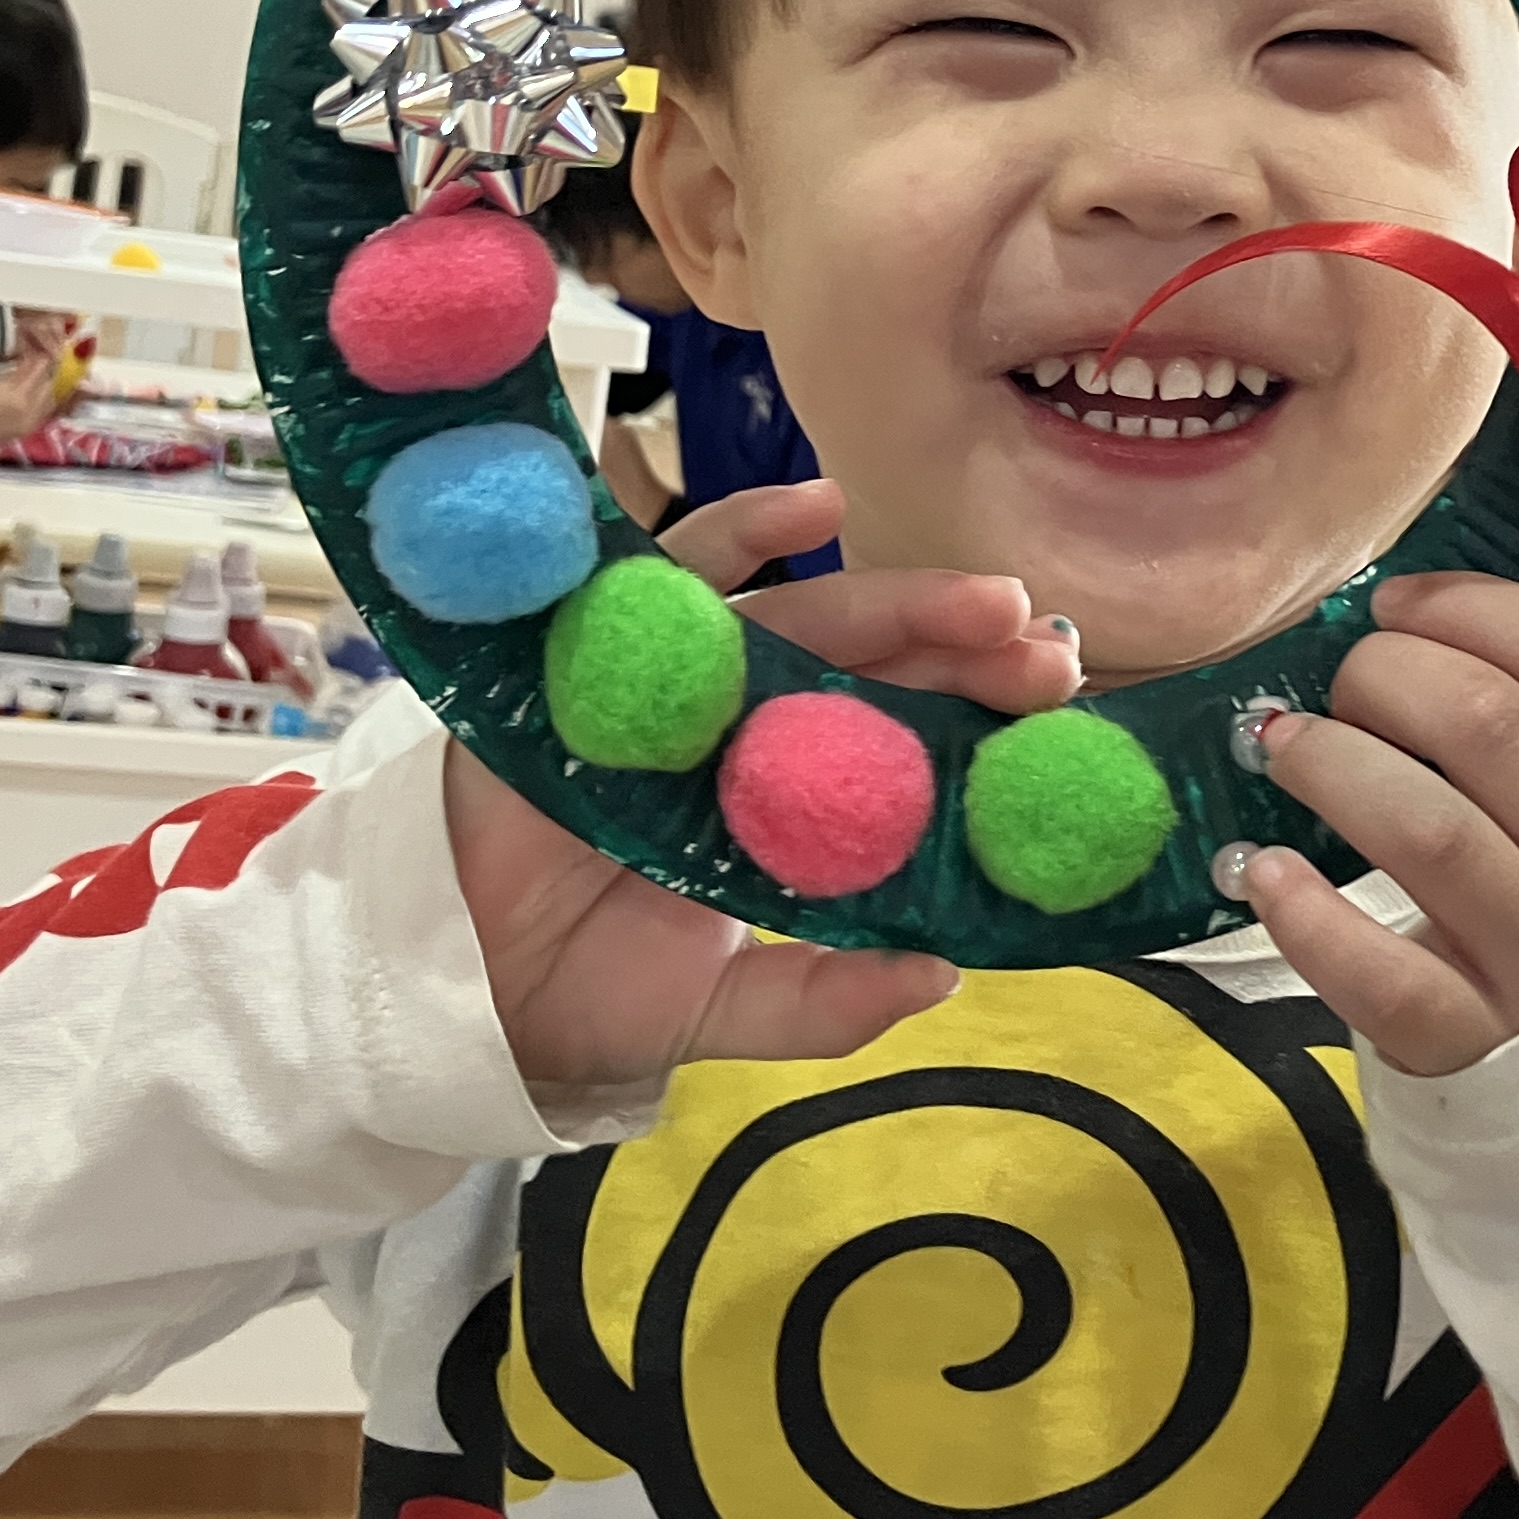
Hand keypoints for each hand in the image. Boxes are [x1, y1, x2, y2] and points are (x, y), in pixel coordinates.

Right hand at [0, 342, 69, 455]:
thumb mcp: (0, 385)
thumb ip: (19, 374)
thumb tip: (34, 360)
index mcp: (18, 397)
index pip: (38, 376)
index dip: (42, 365)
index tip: (44, 358)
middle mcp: (29, 411)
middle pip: (48, 389)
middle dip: (46, 378)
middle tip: (42, 371)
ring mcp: (32, 422)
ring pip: (50, 402)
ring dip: (47, 391)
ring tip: (39, 384)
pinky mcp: (31, 430)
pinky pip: (44, 413)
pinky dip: (43, 404)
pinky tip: (36, 399)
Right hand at [443, 477, 1083, 1093]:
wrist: (451, 998)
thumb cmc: (583, 996)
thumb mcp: (723, 1015)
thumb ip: (821, 1006)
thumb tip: (943, 977)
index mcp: (786, 807)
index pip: (901, 743)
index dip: (980, 722)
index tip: (1067, 717)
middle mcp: (746, 734)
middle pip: (873, 670)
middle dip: (964, 653)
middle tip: (1051, 654)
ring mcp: (679, 688)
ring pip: (802, 621)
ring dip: (896, 599)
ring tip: (987, 601)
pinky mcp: (598, 657)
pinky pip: (671, 579)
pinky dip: (742, 530)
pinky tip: (816, 503)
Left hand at [1241, 573, 1518, 1077]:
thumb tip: (1418, 626)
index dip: (1466, 607)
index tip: (1395, 602)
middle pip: (1490, 723)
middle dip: (1383, 675)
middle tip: (1338, 684)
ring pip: (1430, 830)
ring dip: (1332, 765)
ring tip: (1283, 745)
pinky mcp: (1478, 1047)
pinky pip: (1381, 973)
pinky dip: (1306, 913)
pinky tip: (1263, 872)